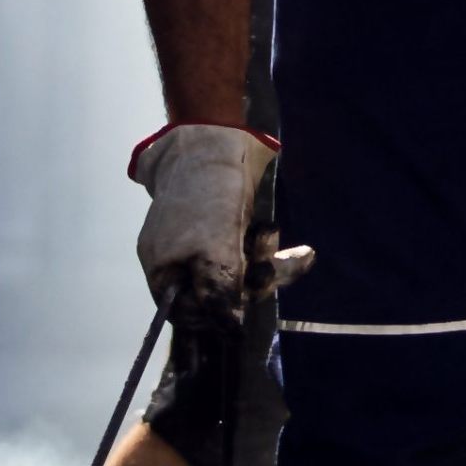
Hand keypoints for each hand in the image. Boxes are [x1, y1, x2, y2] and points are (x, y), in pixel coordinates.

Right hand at [131, 124, 309, 328]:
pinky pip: (250, 253)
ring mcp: (202, 240)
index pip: (187, 314)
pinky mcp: (226, 224)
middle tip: (269, 268)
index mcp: (161, 267)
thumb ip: (219, 294)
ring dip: (266, 265)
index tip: (242, 306)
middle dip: (250, 283)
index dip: (217, 314)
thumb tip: (229, 331)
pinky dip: (273, 252)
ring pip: (240, 274)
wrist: (218, 133)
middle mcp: (178, 258)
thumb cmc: (208, 196)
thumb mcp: (214, 252)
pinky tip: (303, 254)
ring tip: (273, 235)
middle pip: (218, 294)